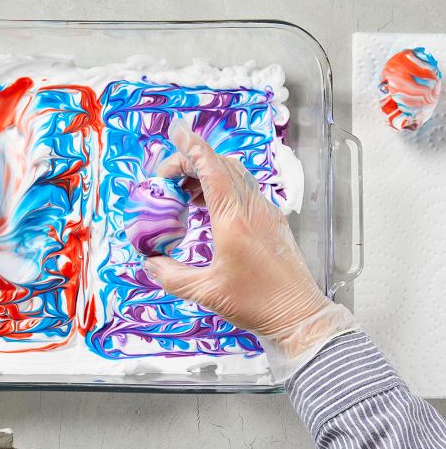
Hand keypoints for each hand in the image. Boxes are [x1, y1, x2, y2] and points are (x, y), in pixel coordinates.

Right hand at [144, 121, 356, 379]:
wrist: (298, 316)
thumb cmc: (255, 304)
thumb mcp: (206, 293)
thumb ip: (172, 276)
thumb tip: (150, 262)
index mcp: (234, 220)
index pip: (211, 169)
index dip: (191, 148)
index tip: (176, 132)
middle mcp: (253, 209)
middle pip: (223, 166)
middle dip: (193, 161)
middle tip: (168, 176)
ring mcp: (266, 213)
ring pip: (236, 176)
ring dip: (208, 174)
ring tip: (184, 192)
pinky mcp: (273, 223)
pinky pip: (245, 191)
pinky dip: (223, 188)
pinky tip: (208, 208)